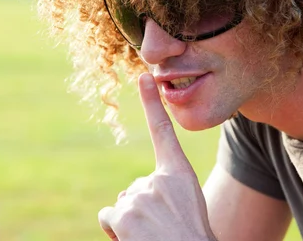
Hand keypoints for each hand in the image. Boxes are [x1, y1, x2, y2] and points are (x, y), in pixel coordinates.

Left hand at [98, 73, 216, 240]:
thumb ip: (164, 193)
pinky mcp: (124, 215)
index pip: (163, 132)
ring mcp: (140, 196)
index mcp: (180, 174)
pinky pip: (109, 217)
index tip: (144, 77)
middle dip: (141, 210)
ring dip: (131, 224)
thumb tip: (131, 196)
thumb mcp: (186, 209)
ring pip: (124, 205)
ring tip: (153, 238)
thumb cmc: (192, 237)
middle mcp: (158, 179)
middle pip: (137, 188)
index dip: (152, 104)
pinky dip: (116, 232)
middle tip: (161, 230)